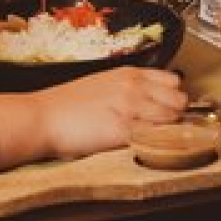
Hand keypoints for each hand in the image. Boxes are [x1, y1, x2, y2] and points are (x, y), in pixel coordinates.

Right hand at [0, 67, 186, 165]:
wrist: (42, 117)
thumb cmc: (66, 104)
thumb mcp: (102, 83)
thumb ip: (128, 88)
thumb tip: (149, 99)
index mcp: (129, 73)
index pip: (173, 81)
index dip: (174, 97)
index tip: (171, 108)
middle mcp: (134, 87)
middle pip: (179, 100)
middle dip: (176, 114)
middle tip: (165, 126)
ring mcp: (131, 109)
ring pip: (172, 119)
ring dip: (170, 130)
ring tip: (157, 138)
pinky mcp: (124, 131)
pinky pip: (156, 137)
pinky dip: (158, 143)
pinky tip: (149, 147)